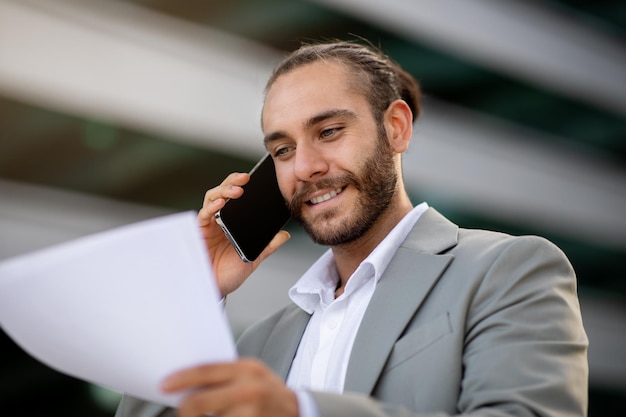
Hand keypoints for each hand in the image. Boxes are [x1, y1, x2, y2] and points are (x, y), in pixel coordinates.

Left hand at [161, 358, 298, 416]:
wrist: (298, 411)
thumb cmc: (269, 392)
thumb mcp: (252, 374)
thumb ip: (227, 374)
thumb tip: (190, 380)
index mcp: (247, 369)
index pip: (206, 371)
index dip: (182, 378)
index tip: (164, 385)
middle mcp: (249, 389)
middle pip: (199, 403)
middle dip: (184, 410)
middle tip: (181, 412)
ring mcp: (250, 412)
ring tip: (205, 416)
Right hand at [198, 173, 289, 296]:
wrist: (216, 289)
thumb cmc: (229, 274)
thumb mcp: (254, 257)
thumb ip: (268, 245)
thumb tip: (285, 235)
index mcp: (233, 222)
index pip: (237, 197)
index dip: (243, 185)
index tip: (256, 180)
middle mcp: (220, 219)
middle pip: (223, 192)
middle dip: (233, 182)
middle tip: (246, 178)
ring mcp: (209, 224)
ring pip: (212, 198)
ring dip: (224, 191)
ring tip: (237, 190)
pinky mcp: (199, 231)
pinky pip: (203, 214)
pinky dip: (211, 207)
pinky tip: (220, 204)